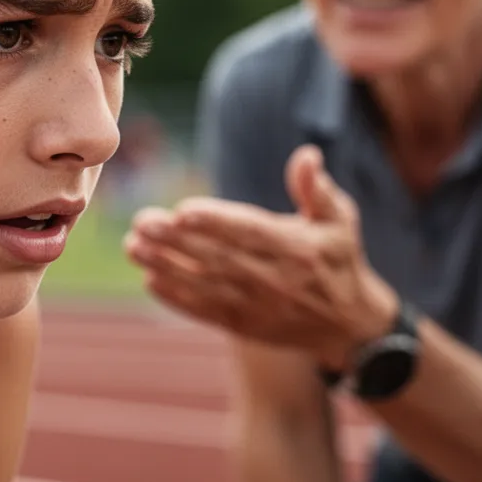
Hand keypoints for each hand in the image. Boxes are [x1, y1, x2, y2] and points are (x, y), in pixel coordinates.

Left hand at [125, 145, 398, 369]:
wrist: (348, 327)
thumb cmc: (338, 259)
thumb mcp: (340, 220)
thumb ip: (317, 189)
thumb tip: (307, 155)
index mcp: (297, 249)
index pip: (250, 233)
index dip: (216, 223)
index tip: (182, 210)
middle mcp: (275, 279)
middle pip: (218, 258)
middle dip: (177, 241)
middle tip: (142, 222)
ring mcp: (256, 306)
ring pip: (204, 285)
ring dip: (166, 266)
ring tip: (133, 246)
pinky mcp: (243, 324)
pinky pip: (205, 311)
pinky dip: (176, 298)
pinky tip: (149, 280)